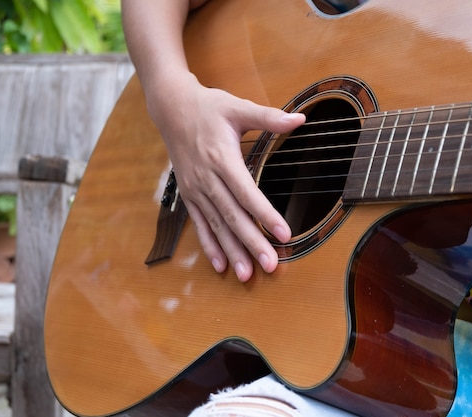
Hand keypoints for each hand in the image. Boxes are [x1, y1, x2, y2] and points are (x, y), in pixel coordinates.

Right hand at [146, 74, 304, 280]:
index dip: (265, 215)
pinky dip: (209, 246)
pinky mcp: (188, 195)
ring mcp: (195, 189)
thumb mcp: (238, 107)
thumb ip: (269, 117)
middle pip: (232, 216)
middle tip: (270, 265)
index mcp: (221, 158)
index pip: (247, 192)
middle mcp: (206, 178)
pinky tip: (221, 264)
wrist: (171, 108)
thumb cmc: (208, 108)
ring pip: (216, 225)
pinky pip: (199, 225)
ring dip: (232, 251)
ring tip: (247, 275)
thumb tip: (300, 119)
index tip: (283, 235)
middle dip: (251, 243)